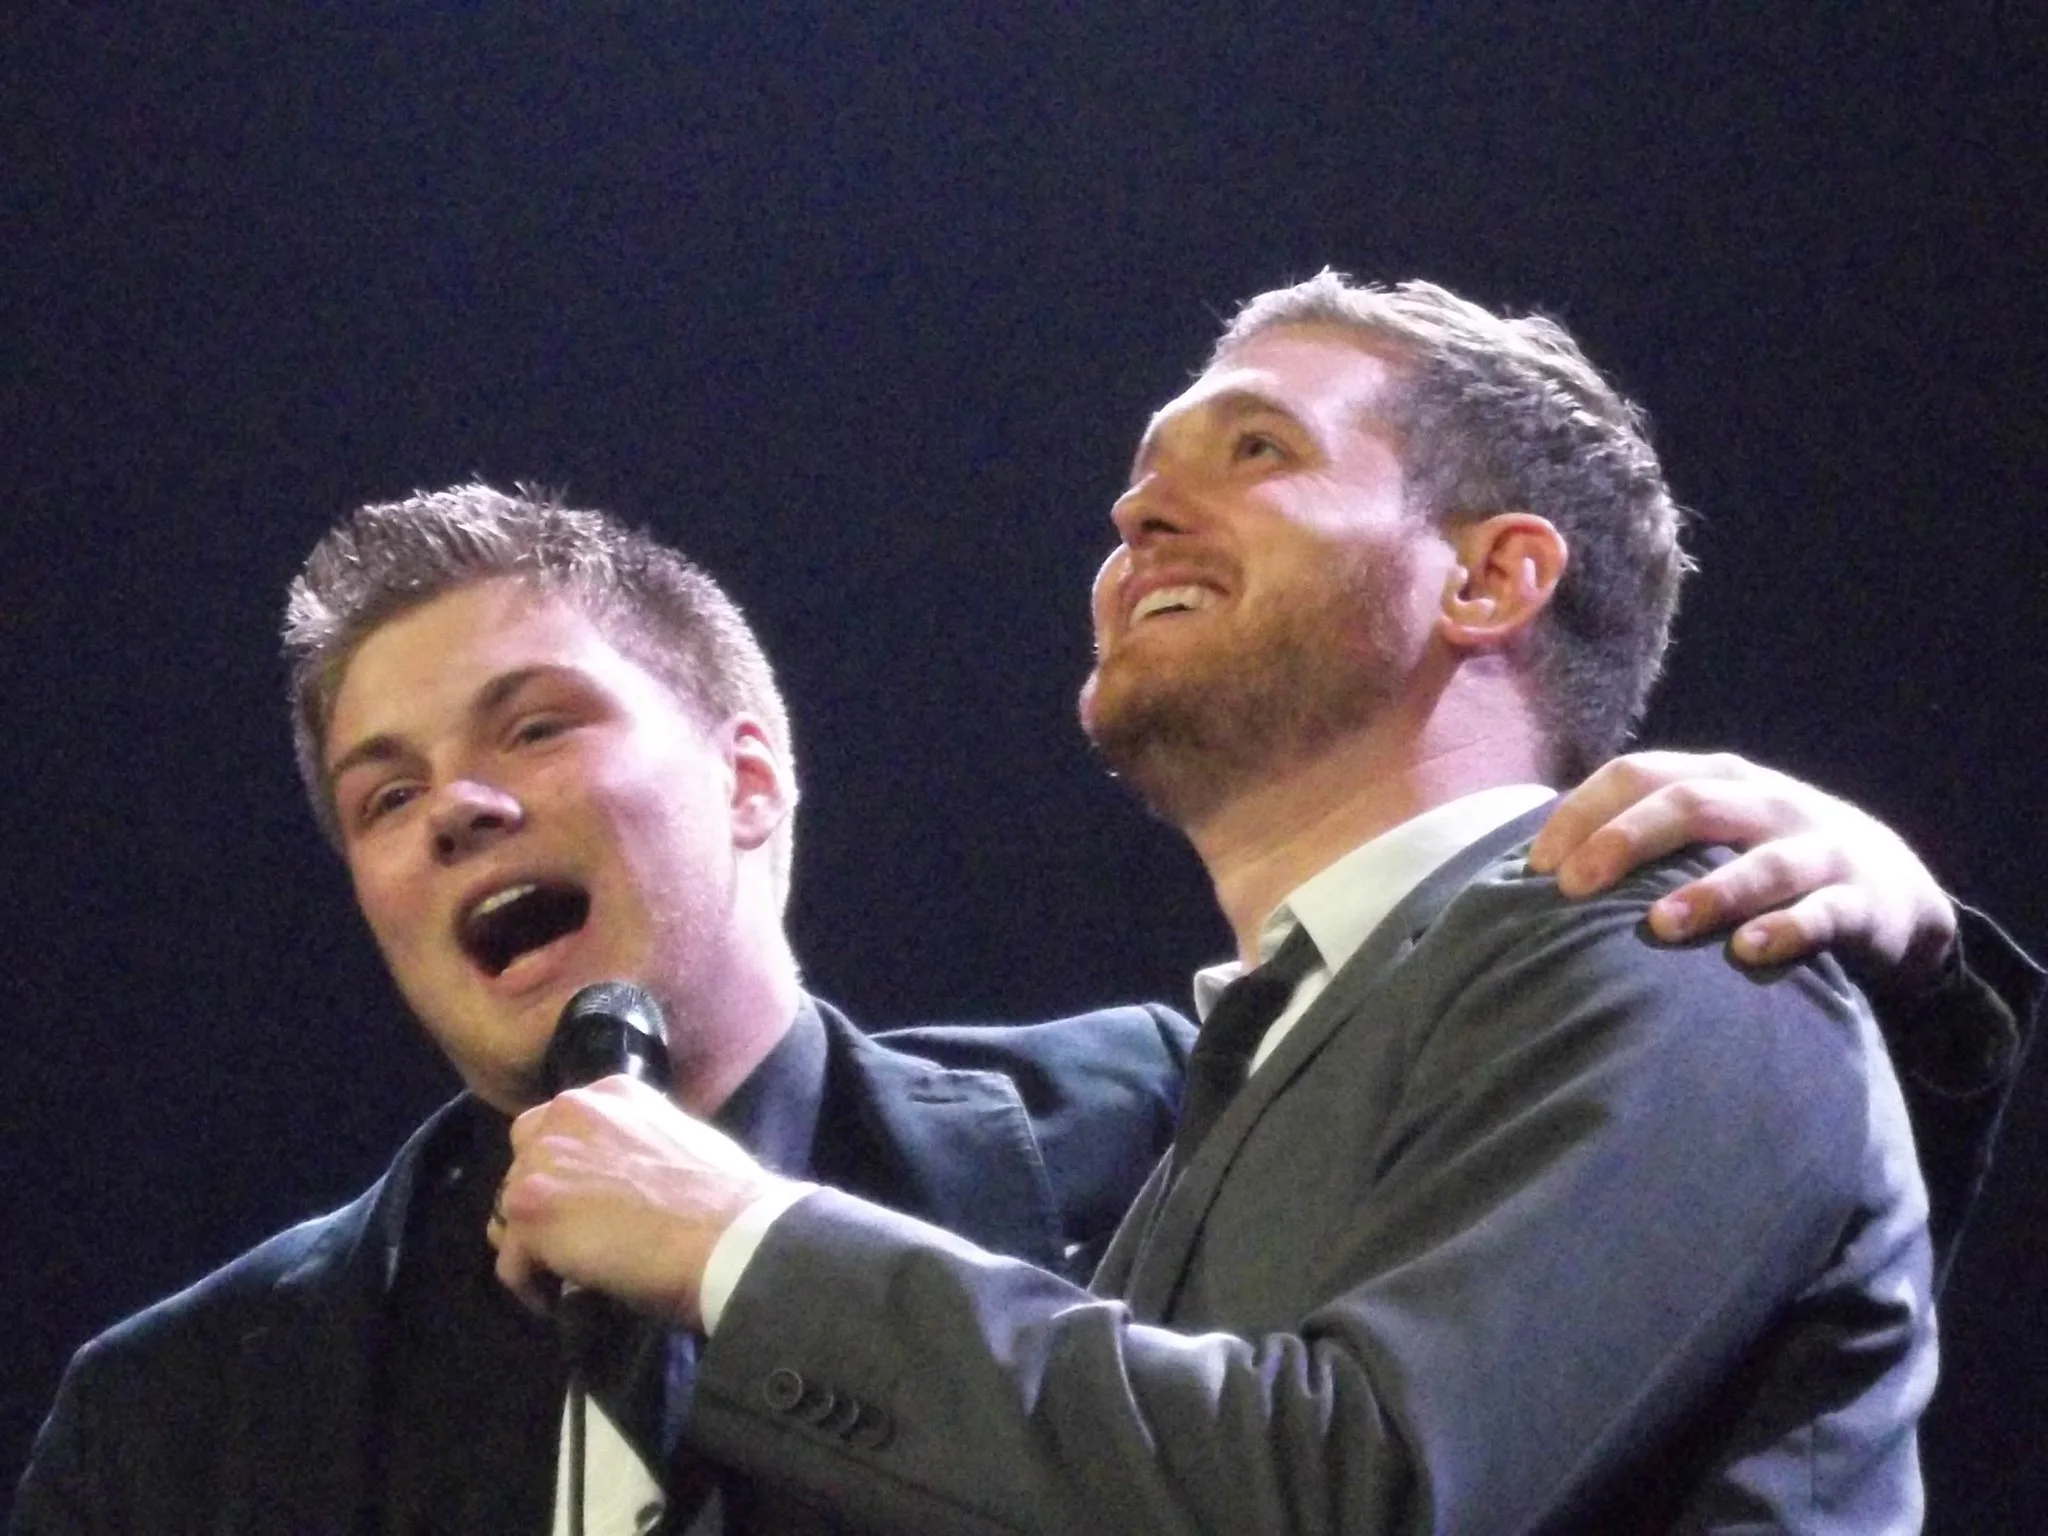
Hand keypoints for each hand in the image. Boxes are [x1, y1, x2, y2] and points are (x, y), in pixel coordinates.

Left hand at [489, 1075, 784, 1328]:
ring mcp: (544, 1161)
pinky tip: (561, 1303)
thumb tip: (625, 1180)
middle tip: (573, 1238)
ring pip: (510, 1213)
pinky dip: (532, 1288)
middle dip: (542, 1201)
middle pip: (523, 1163)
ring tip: (564, 1274)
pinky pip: (511, 1263)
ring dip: (533, 1244)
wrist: (728, 1236)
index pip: (559, 1126)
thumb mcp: (680, 1140)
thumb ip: (636, 1144)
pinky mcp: (531, 1211)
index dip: (569, 1170)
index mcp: (611, 1093)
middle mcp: (570, 1113)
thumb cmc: (726, 1199)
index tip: (588, 1204)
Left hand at [1526, 750, 1956, 987]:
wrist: (1890, 890)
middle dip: (1626, 840)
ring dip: (1708, 893)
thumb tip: (1533, 877)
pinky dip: (1786, 931)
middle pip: (1690, 803)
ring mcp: (1817, 849)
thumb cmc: (1763, 863)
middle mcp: (1765, 803)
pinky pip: (1823, 915)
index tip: (1535, 867)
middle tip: (1572, 887)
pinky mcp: (1859, 901)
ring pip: (1761, 863)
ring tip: (1659, 927)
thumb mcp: (1709, 836)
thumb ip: (1641, 843)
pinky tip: (1748, 953)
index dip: (1583, 813)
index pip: (1638, 774)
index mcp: (1716, 780)